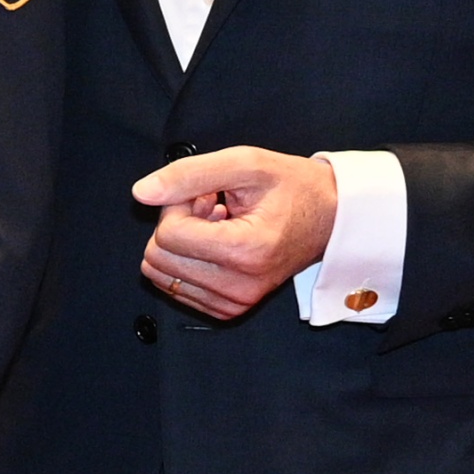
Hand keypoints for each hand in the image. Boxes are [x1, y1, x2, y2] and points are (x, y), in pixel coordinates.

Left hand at [128, 144, 341, 320]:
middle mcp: (239, 286)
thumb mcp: (246, 164)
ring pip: (161, 273)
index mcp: (246, 251)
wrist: (331, 218)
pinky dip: (189, 261)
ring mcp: (234, 302)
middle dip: (177, 225)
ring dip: (182, 244)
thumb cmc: (295, 188)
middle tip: (211, 210)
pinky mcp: (228, 309)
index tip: (207, 195)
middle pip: (159, 256)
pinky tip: (218, 244)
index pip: (168, 234)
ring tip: (217, 226)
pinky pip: (175, 287)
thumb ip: (189, 175)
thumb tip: (143, 192)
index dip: (178, 206)